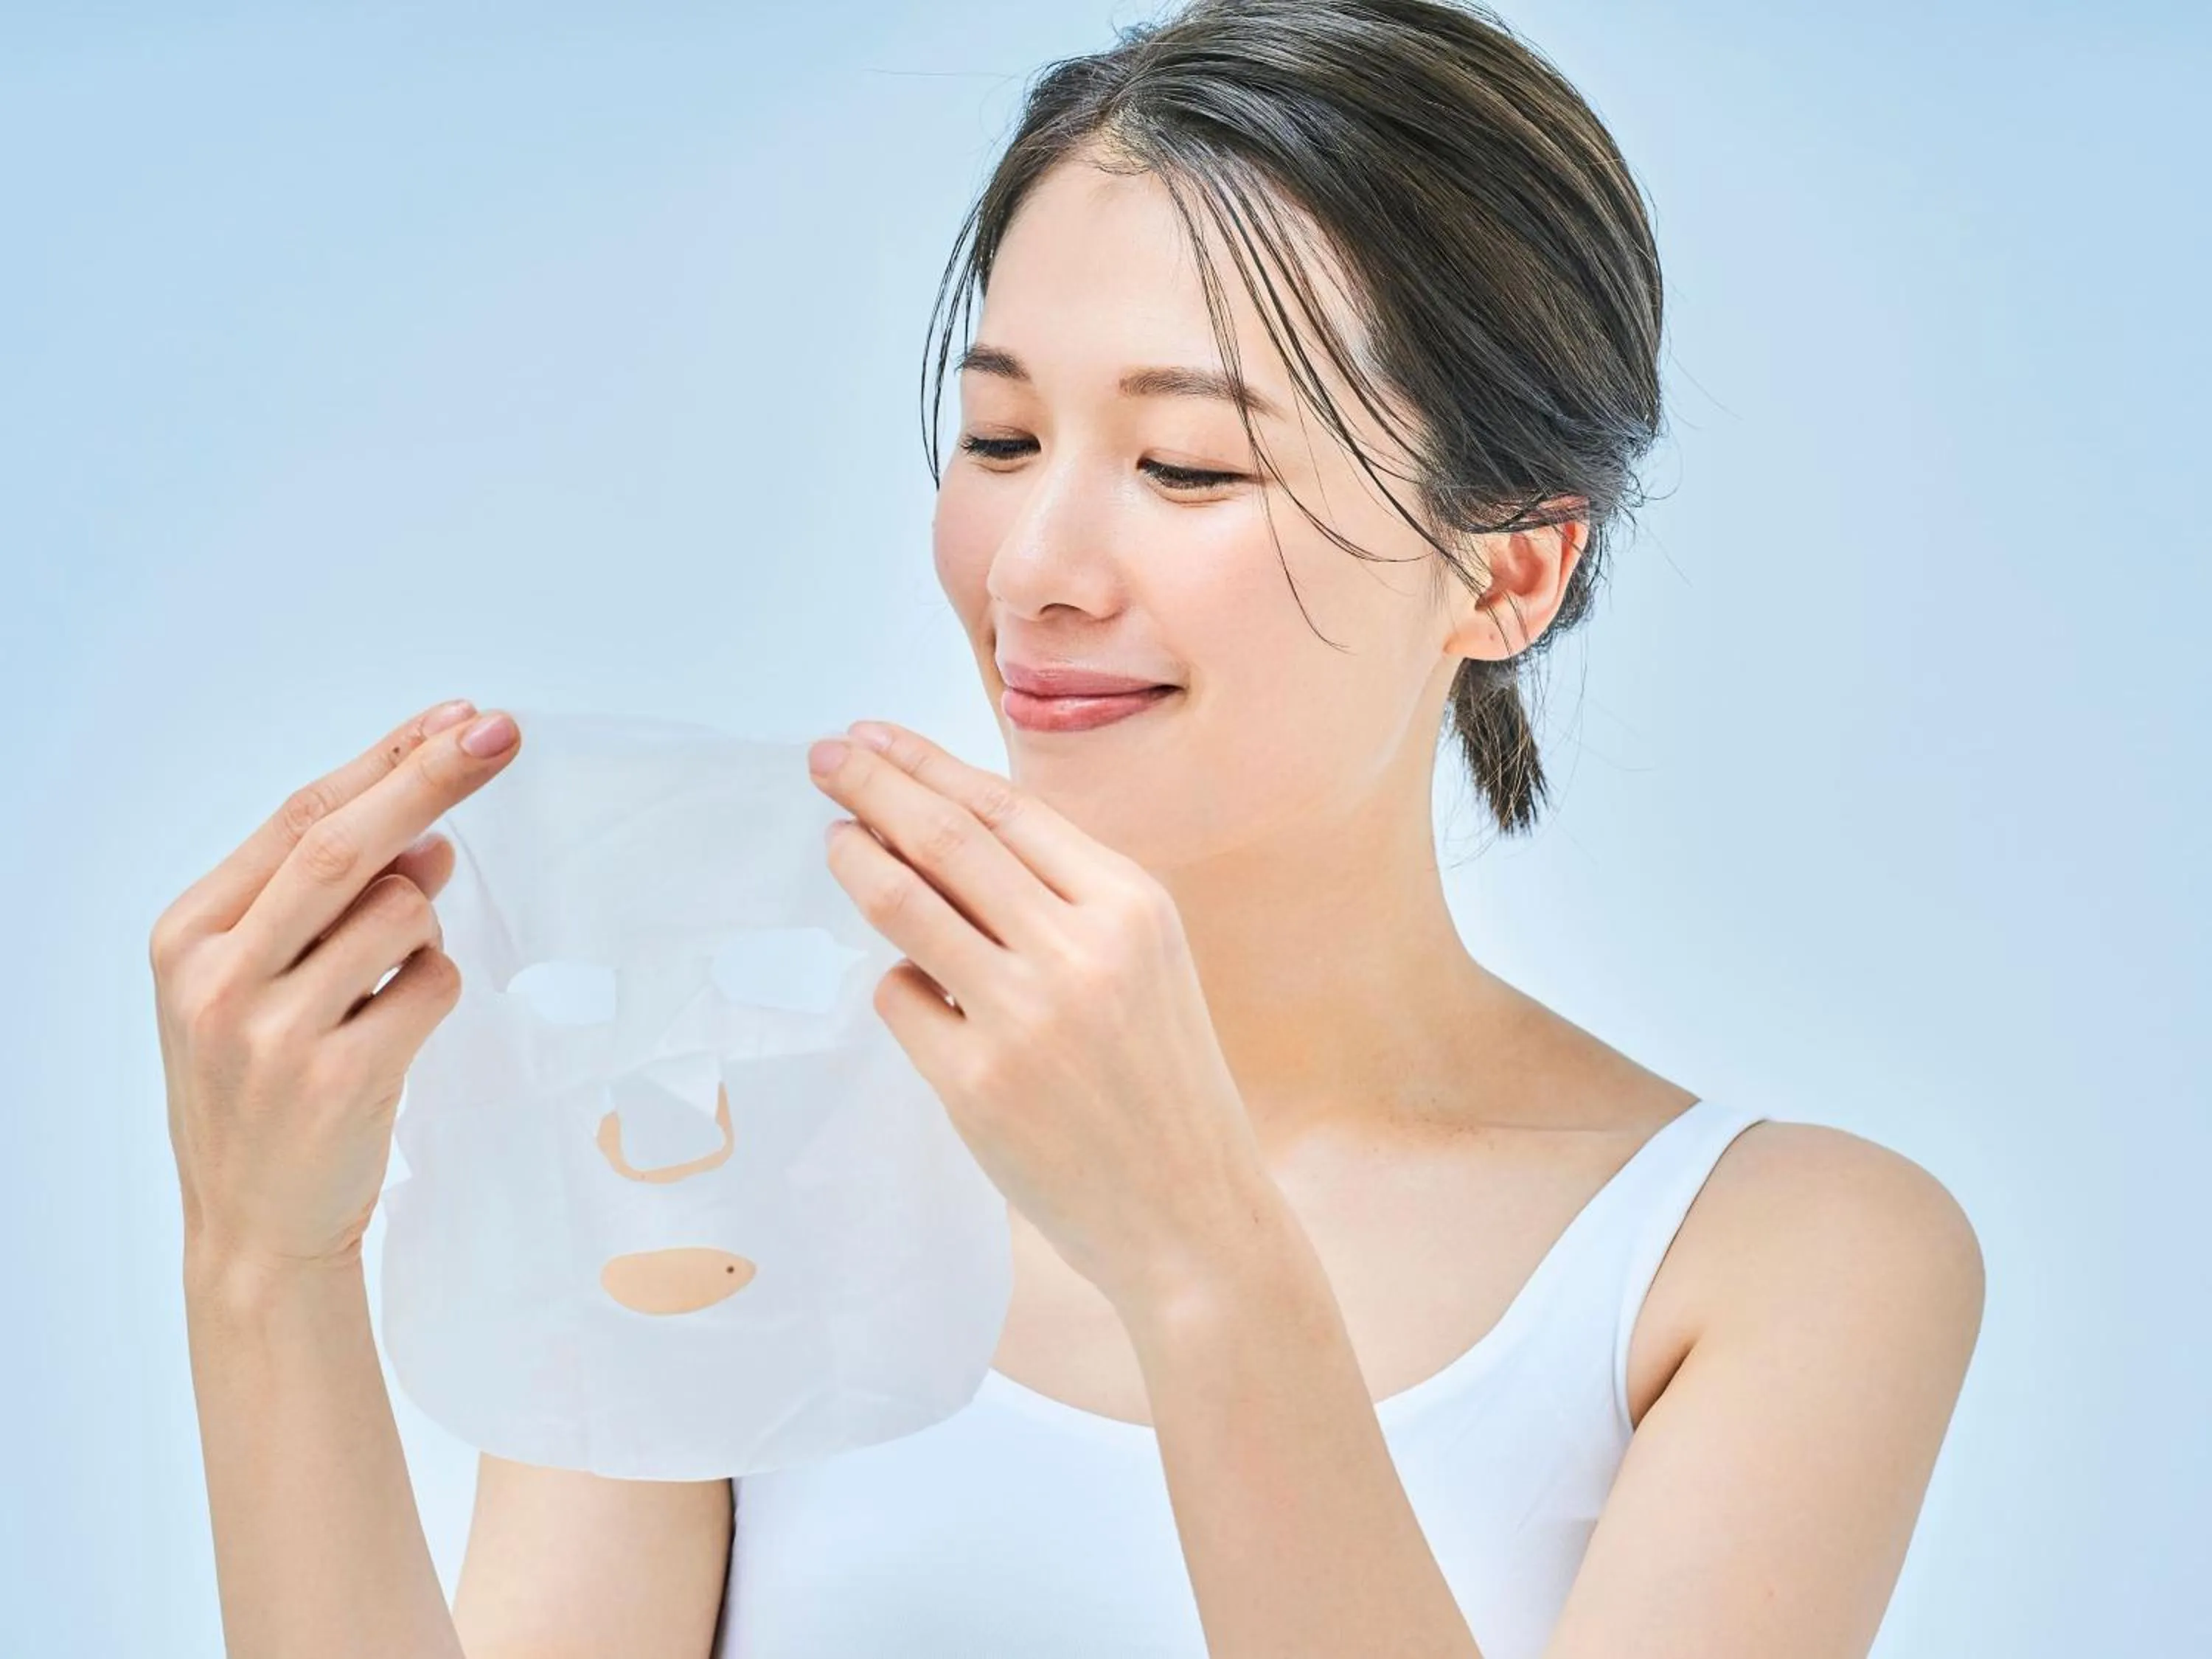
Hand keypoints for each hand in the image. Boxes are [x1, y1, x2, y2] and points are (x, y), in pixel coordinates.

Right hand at [149, 699, 523, 1283]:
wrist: (252, 1231)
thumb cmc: (264, 1094)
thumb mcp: (262, 986)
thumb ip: (327, 906)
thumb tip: (429, 838)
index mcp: (188, 934)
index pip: (299, 816)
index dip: (386, 760)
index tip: (457, 717)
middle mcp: (218, 975)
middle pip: (344, 842)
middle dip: (430, 776)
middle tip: (501, 730)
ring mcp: (273, 1029)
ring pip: (400, 912)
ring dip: (427, 926)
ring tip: (384, 986)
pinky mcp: (337, 1077)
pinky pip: (433, 983)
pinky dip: (437, 986)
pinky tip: (396, 1031)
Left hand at [808, 718, 1286, 1319]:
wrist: (1192, 1219)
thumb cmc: (1162, 1086)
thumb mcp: (1147, 965)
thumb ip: (1064, 898)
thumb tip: (941, 828)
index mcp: (1133, 907)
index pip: (1005, 809)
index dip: (926, 764)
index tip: (871, 738)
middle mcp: (1082, 949)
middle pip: (946, 838)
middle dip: (871, 786)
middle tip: (822, 757)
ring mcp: (1025, 1016)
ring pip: (905, 904)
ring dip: (855, 860)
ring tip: (833, 839)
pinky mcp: (976, 1084)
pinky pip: (900, 1000)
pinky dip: (897, 983)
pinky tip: (918, 994)